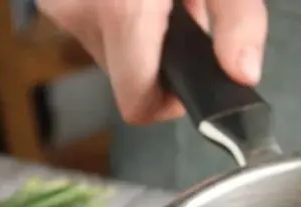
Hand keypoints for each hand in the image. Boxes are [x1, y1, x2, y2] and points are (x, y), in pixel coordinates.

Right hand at [37, 0, 267, 123]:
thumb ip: (238, 18)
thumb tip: (243, 73)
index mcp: (122, 11)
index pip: (138, 103)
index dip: (172, 103)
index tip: (194, 78)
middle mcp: (79, 11)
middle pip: (128, 74)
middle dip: (162, 53)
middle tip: (184, 7)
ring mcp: (57, 1)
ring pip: (109, 47)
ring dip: (140, 30)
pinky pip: (89, 18)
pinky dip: (116, 9)